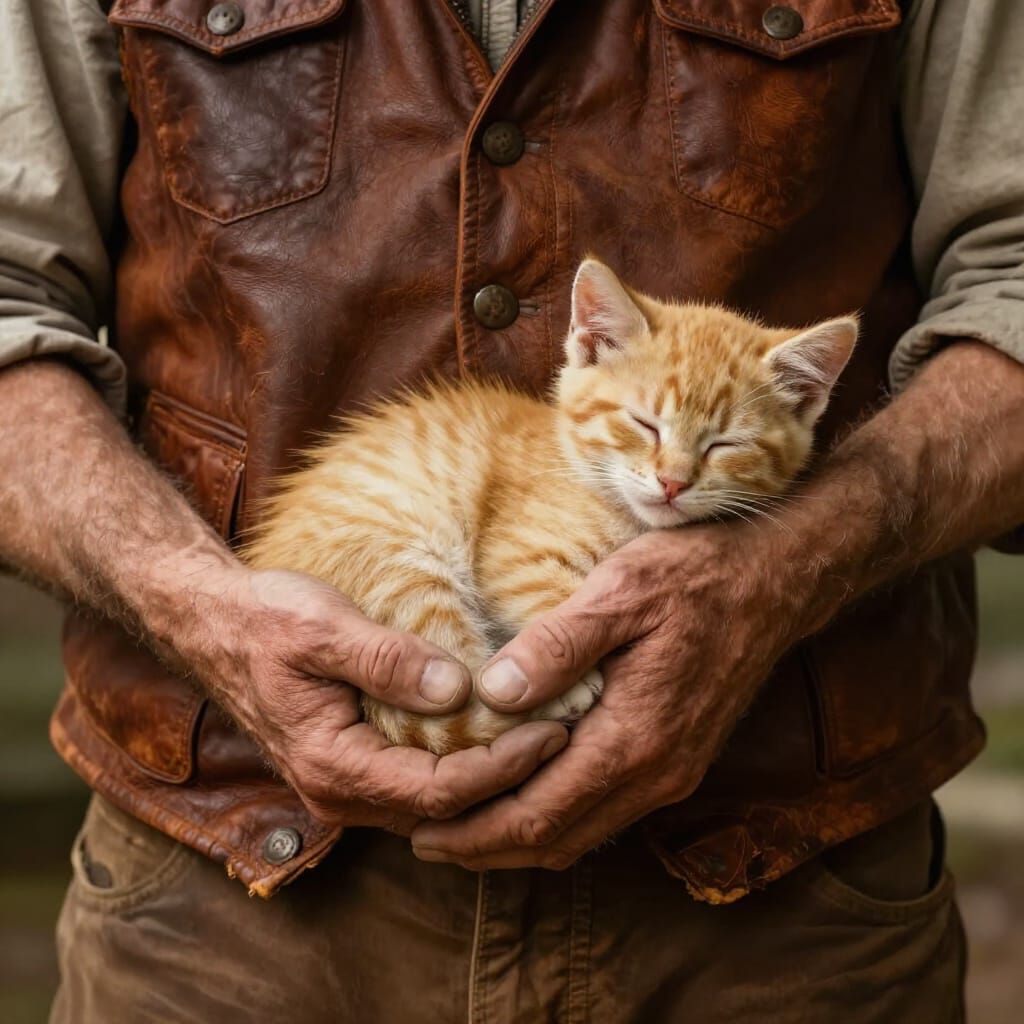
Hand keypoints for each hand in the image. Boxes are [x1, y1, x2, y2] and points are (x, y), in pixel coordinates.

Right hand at [174, 567, 568, 833]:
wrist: (214, 625)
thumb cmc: (265, 620)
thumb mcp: (323, 629)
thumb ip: (387, 662)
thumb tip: (458, 690)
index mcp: (334, 766)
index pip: (440, 790)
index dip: (502, 766)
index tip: (552, 730)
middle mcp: (341, 792)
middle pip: (445, 808)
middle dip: (509, 778)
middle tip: (567, 737)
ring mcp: (346, 785)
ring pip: (435, 801)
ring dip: (490, 776)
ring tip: (545, 737)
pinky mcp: (354, 766)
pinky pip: (419, 782)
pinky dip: (463, 766)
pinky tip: (496, 735)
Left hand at [410, 525, 801, 867]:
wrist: (774, 579)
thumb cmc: (694, 576)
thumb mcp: (621, 592)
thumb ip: (557, 646)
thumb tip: (490, 693)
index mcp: (635, 738)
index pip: (541, 814)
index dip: (475, 831)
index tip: (421, 832)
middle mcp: (657, 772)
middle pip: (558, 839)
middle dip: (487, 848)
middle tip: (425, 840)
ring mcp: (672, 770)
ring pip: (583, 832)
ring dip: (520, 838)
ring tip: (463, 826)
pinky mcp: (678, 757)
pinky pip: (607, 810)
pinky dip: (558, 817)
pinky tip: (527, 794)